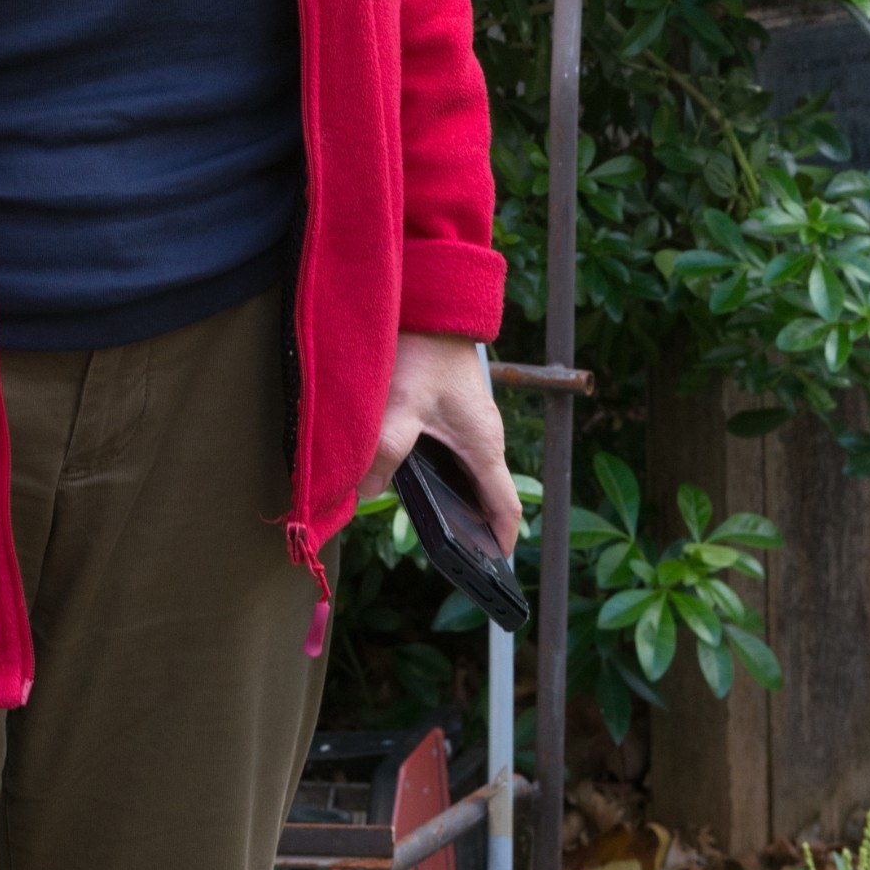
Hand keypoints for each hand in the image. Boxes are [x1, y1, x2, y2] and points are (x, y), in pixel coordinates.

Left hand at [362, 331, 520, 555]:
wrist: (434, 300)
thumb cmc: (425, 350)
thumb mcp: (400, 405)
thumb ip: (385, 451)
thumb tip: (364, 493)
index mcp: (484, 445)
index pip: (505, 508)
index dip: (499, 542)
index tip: (489, 569)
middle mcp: (485, 436)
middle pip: (487, 494)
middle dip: (472, 524)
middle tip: (449, 551)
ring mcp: (473, 420)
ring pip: (470, 472)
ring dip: (456, 495)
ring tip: (430, 519)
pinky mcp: (457, 406)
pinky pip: (457, 450)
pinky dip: (444, 470)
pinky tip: (414, 473)